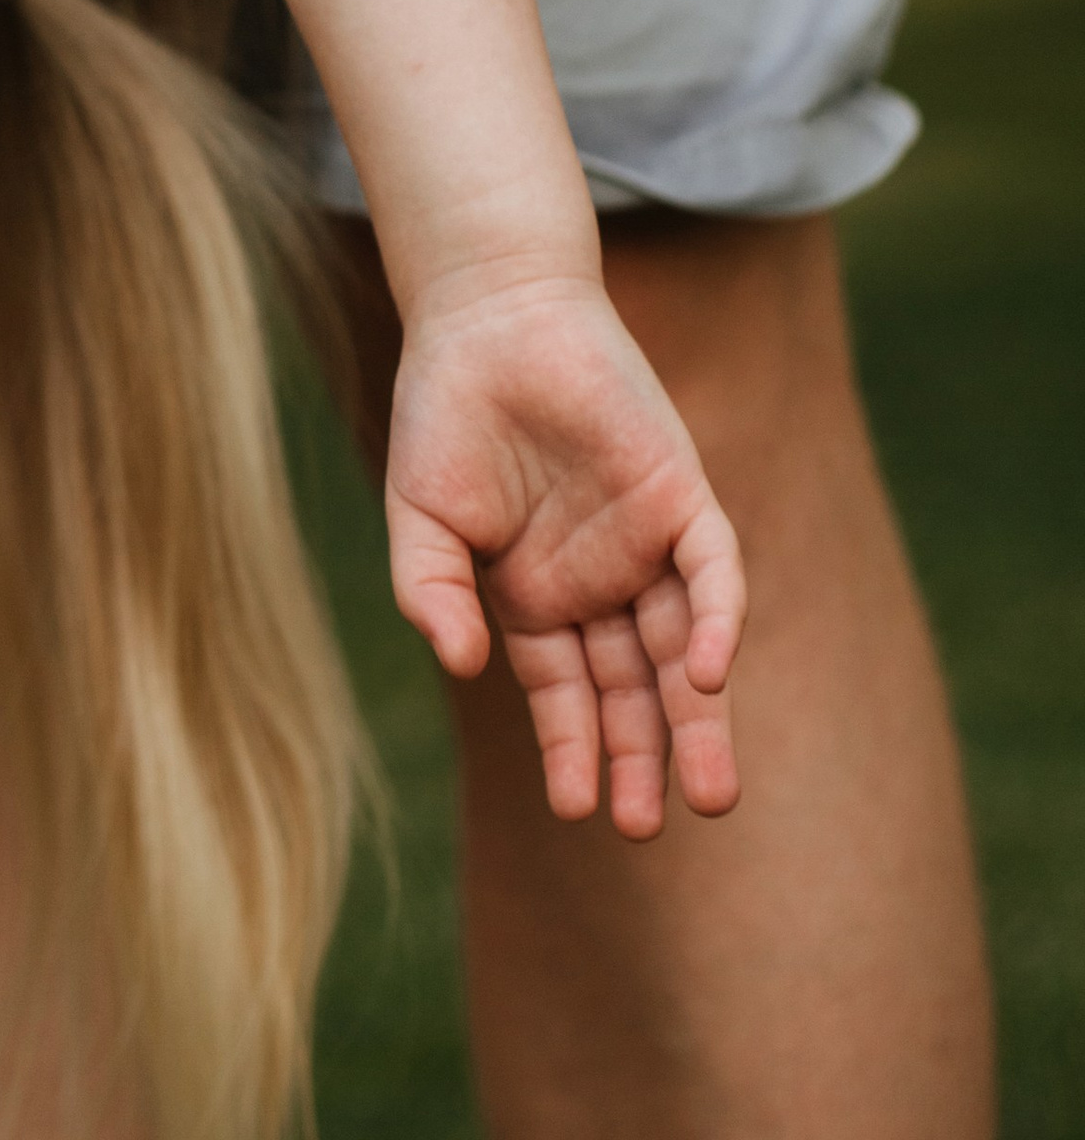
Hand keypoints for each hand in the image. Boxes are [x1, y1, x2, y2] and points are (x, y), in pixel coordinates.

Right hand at [383, 274, 743, 837]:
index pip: (567, 693)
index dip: (575, 750)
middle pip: (634, 687)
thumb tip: (455, 662)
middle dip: (644, 756)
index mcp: (537, 595)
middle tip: (645, 827)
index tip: (578, 808)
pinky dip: (717, 621)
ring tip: (705, 796)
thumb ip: (433, 591)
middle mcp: (599, 580)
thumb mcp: (421, 515)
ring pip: (684, 647)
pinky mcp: (680, 493)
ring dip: (697, 718)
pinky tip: (709, 675)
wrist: (489, 312)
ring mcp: (645, 540)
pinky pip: (713, 570)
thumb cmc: (443, 412)